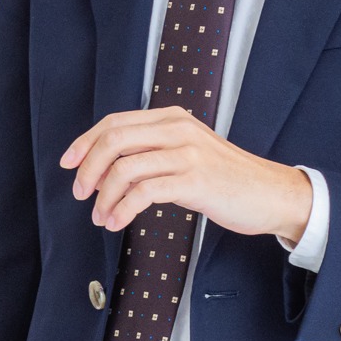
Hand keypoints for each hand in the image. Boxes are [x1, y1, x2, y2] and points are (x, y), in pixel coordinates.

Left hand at [60, 106, 313, 243]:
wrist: (272, 194)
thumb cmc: (226, 178)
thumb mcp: (186, 153)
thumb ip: (151, 152)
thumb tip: (104, 168)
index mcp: (172, 118)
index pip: (114, 122)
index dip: (85, 143)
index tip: (68, 164)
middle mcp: (178, 129)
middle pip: (113, 140)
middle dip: (88, 169)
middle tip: (80, 194)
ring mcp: (187, 154)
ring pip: (124, 168)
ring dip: (103, 197)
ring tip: (101, 217)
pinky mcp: (195, 181)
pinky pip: (143, 192)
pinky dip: (122, 209)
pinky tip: (117, 222)